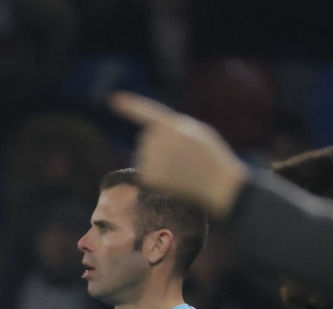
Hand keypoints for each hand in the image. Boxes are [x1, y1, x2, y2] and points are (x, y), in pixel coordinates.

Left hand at [109, 91, 247, 218]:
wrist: (218, 184)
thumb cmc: (211, 157)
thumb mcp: (196, 131)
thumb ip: (174, 127)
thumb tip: (153, 132)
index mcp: (171, 124)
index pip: (146, 111)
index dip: (130, 105)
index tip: (114, 99)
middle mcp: (158, 139)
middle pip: (146, 140)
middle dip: (159, 147)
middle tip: (183, 157)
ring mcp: (151, 158)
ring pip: (144, 157)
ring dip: (158, 163)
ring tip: (181, 169)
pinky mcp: (148, 176)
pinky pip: (144, 174)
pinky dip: (155, 178)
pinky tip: (173, 180)